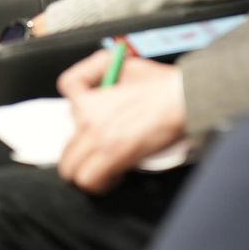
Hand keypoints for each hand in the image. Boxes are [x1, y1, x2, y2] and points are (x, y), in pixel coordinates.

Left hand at [55, 51, 186, 193]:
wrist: (183, 98)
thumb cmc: (162, 85)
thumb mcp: (126, 67)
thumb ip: (101, 72)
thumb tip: (95, 93)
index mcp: (89, 98)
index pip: (65, 97)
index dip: (76, 108)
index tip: (89, 119)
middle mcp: (88, 118)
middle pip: (65, 149)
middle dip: (80, 155)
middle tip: (98, 156)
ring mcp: (99, 137)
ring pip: (72, 169)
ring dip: (87, 172)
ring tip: (105, 169)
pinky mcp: (114, 154)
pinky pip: (90, 180)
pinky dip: (101, 183)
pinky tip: (117, 175)